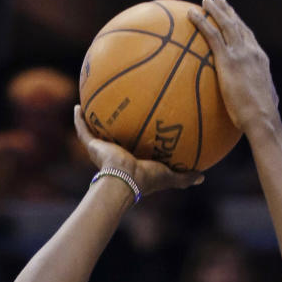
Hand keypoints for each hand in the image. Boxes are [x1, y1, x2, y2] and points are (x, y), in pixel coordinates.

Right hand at [74, 106, 202, 197]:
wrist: (124, 180)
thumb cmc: (146, 179)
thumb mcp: (170, 175)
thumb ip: (185, 176)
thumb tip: (203, 176)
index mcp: (132, 161)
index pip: (134, 148)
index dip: (136, 137)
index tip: (140, 124)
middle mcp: (115, 155)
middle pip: (114, 136)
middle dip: (114, 124)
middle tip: (117, 108)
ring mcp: (102, 150)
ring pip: (95, 131)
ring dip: (93, 119)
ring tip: (92, 101)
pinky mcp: (92, 146)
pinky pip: (83, 129)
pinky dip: (79, 118)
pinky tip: (77, 105)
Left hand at [187, 0, 279, 138]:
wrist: (262, 117)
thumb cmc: (263, 118)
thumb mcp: (265, 104)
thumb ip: (261, 98)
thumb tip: (260, 107)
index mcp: (260, 60)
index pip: (249, 37)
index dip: (240, 25)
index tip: (233, 16)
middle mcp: (251, 51)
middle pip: (237, 25)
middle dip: (227, 10)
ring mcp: (240, 53)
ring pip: (225, 24)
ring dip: (214, 10)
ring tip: (205, 1)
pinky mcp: (228, 59)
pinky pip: (211, 35)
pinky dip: (201, 22)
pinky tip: (191, 14)